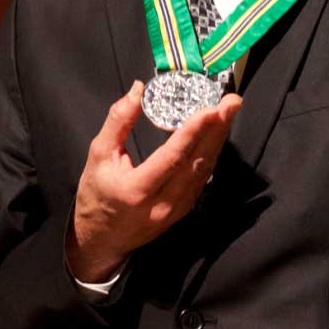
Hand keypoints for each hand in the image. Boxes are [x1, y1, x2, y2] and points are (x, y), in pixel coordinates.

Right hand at [66, 80, 241, 280]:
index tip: (211, 109)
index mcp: (136, 189)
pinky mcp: (184, 209)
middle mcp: (161, 203)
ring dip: (219, 139)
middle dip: (217, 129)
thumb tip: (137, 89)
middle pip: (196, 162)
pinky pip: (202, 179)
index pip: (171, 158)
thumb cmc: (97, 195)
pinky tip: (218, 135)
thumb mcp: (98, 155)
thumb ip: (118, 121)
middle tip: (232, 101)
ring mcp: (177, 209)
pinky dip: (211, 154)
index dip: (193, 132)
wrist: (101, 239)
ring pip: (204, 170)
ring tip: (229, 112)